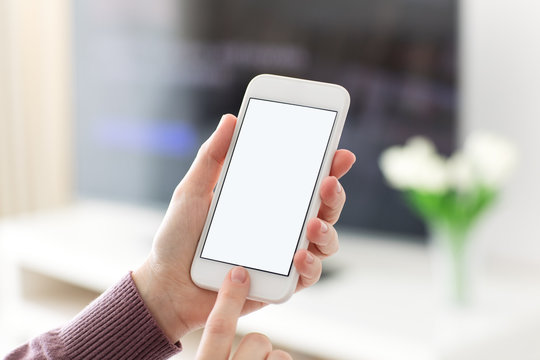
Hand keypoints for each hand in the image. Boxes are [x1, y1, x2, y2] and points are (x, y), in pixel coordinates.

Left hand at [133, 114, 355, 341]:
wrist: (166, 285)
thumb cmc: (178, 238)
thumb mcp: (192, 190)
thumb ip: (212, 157)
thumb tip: (231, 119)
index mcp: (266, 201)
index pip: (304, 180)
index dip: (326, 166)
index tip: (338, 152)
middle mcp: (281, 226)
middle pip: (323, 208)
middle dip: (334, 194)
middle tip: (328, 183)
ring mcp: (283, 256)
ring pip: (325, 242)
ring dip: (327, 231)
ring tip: (312, 224)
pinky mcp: (279, 284)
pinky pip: (307, 276)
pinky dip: (310, 266)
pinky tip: (299, 256)